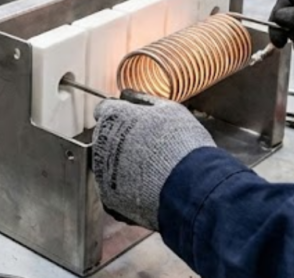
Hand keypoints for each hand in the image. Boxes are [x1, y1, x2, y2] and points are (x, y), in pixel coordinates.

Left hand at [91, 94, 214, 230]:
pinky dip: (127, 189)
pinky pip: (114, 189)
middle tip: (148, 148)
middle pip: (106, 138)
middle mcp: (102, 143)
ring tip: (152, 170)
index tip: (130, 120)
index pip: (105, 110)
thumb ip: (143, 100)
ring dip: (123, 165)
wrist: (191, 185)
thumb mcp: (168, 109)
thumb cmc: (182, 145)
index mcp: (113, 117)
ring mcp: (103, 172)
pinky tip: (148, 187)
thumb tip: (129, 95)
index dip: (120, 114)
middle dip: (121, 140)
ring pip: (108, 164)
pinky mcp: (109, 197)